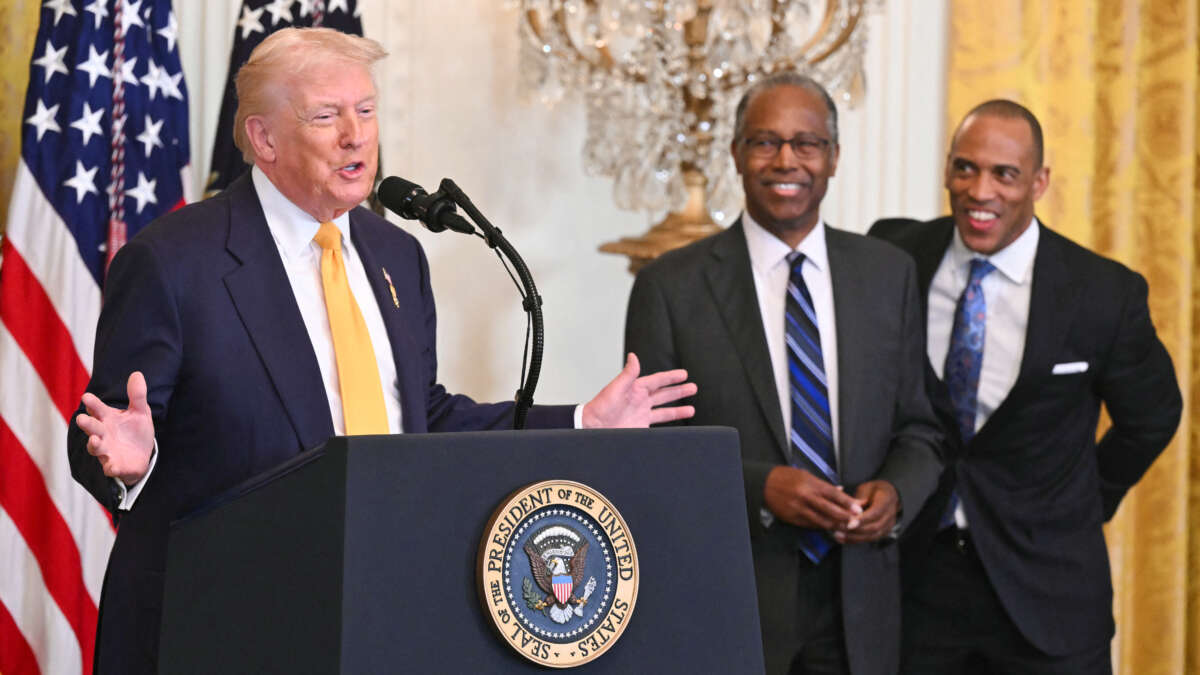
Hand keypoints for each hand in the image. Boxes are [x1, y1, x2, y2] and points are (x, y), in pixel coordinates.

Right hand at [75, 372, 155, 485]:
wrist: (141, 455)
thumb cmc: (135, 431)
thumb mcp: (140, 412)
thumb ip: (137, 395)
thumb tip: (137, 374)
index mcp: (108, 418)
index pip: (97, 408)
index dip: (92, 403)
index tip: (87, 397)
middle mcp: (103, 433)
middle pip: (92, 427)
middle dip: (87, 423)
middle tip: (81, 418)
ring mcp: (106, 450)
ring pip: (95, 447)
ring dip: (94, 444)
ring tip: (95, 440)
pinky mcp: (113, 465)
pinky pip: (109, 467)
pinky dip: (110, 467)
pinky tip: (111, 467)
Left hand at [580, 353, 696, 427]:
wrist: (592, 427)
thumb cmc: (600, 407)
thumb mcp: (615, 388)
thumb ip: (628, 374)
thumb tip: (633, 355)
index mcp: (636, 388)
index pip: (658, 381)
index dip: (671, 377)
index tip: (684, 374)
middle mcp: (640, 401)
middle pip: (664, 394)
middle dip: (679, 391)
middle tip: (693, 387)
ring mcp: (641, 414)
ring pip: (664, 410)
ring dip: (678, 409)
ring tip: (691, 409)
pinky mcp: (641, 427)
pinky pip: (658, 423)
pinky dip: (669, 423)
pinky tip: (676, 424)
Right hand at [764, 466, 862, 529]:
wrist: (765, 484)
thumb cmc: (787, 477)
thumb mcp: (806, 475)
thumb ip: (823, 485)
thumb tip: (841, 490)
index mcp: (811, 483)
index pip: (834, 494)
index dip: (848, 502)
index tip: (859, 508)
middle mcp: (806, 496)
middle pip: (830, 509)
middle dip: (845, 517)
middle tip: (857, 522)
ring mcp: (798, 508)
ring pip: (821, 520)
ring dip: (835, 525)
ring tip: (845, 527)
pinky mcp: (792, 518)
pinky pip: (810, 525)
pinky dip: (821, 526)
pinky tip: (828, 527)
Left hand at [833, 480, 898, 543]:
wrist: (885, 495)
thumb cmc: (872, 490)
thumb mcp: (865, 489)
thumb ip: (858, 500)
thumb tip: (848, 510)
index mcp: (887, 500)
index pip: (876, 513)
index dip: (862, 519)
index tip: (849, 523)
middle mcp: (890, 514)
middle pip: (875, 527)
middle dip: (856, 530)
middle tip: (839, 529)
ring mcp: (888, 525)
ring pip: (873, 535)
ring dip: (854, 537)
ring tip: (838, 535)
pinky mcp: (883, 532)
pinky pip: (870, 538)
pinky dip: (855, 540)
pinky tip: (842, 539)